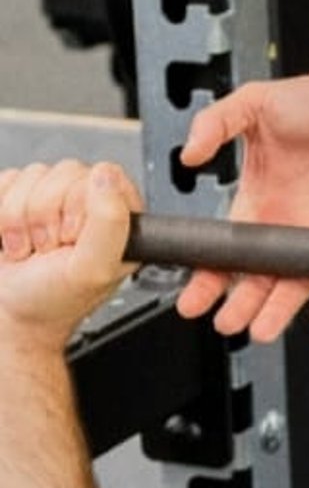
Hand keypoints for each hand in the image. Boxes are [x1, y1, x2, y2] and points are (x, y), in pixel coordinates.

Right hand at [0, 159, 140, 348]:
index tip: (71, 240)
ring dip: (19, 219)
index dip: (79, 207)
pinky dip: (1, 214)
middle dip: (44, 217)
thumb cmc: (53, 300)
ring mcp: (53, 199)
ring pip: (34, 175)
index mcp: (118, 217)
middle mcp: (88, 203)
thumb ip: (110, 223)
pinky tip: (12, 238)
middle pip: (65, 172)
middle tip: (48, 250)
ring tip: (29, 249)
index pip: (104, 176)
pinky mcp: (21, 197)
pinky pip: (9, 180)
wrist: (10, 315)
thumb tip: (107, 176)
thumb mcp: (91, 270)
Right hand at [175, 71, 308, 342]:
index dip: (208, 276)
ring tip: (261, 330)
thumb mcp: (254, 103)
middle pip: (257, 278)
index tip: (192, 298)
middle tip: (225, 323)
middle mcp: (286, 223)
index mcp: (258, 200)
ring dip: (279, 310)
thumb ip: (214, 124)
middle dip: (238, 304)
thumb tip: (186, 154)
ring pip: (296, 284)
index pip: (227, 250)